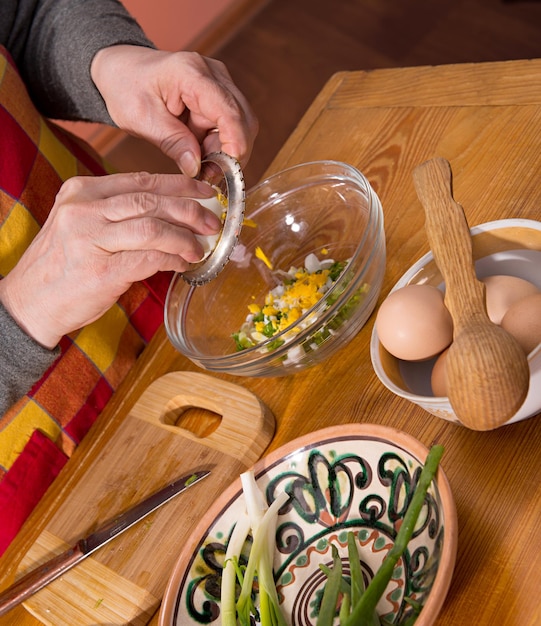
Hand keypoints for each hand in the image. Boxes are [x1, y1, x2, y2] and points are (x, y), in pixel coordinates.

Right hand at [0, 173, 220, 348]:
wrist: (30, 302)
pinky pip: (149, 258)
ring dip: (185, 238)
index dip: (180, 185)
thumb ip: (119, 212)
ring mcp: (90, 240)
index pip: (141, 180)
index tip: (205, 190)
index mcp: (82, 192)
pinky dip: (173, 259)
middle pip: (152, 201)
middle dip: (191, 210)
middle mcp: (84, 210)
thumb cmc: (64, 265)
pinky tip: (184, 263)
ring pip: (153, 227)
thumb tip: (174, 210)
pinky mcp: (101, 271)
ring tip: (200, 246)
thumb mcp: (83, 225)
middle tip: (213, 221)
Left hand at [90, 46, 258, 176]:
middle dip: (230, 153)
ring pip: (240, 127)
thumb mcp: (142, 119)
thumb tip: (197, 168)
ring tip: (199, 164)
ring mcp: (220, 84)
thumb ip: (172, 142)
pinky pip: (230, 128)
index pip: (228, 111)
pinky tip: (200, 154)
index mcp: (191, 73)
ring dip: (224, 152)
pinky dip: (219, 147)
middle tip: (208, 174)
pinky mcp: (220, 97)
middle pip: (243, 120)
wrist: (123, 71)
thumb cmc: (127, 87)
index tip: (228, 171)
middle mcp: (213, 75)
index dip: (234, 144)